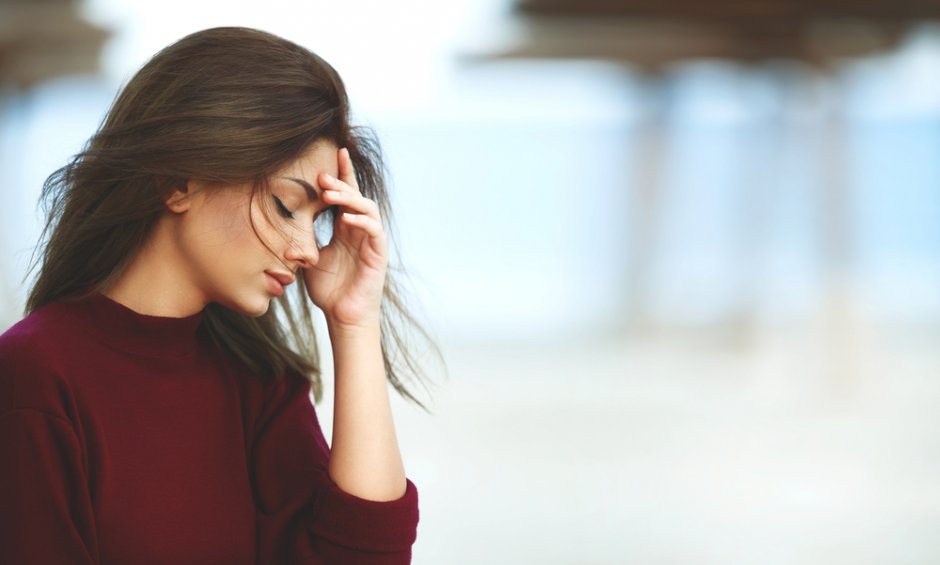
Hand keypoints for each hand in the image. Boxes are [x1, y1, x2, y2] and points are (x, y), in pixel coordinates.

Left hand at [303, 148, 387, 328]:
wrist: (343, 316)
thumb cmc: (329, 291)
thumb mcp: (310, 260)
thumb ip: (303, 241)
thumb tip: (282, 228)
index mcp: (345, 229)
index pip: (346, 196)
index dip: (342, 175)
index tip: (334, 153)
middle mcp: (360, 231)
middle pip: (357, 196)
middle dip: (341, 183)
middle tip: (323, 176)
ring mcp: (371, 241)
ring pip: (367, 208)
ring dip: (350, 198)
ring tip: (330, 194)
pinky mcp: (378, 253)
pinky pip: (374, 230)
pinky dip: (361, 221)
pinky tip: (345, 218)